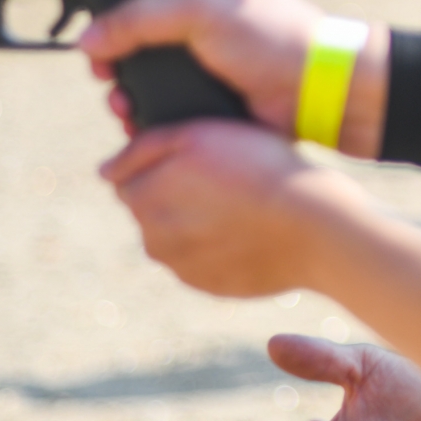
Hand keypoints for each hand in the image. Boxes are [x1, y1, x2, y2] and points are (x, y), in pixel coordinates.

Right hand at [78, 0, 324, 135]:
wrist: (318, 89)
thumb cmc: (273, 37)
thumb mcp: (201, 10)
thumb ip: (141, 16)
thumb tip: (89, 38)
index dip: (110, 15)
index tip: (91, 40)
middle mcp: (199, 22)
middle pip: (135, 40)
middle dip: (112, 60)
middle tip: (104, 76)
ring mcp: (204, 62)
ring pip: (147, 78)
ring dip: (127, 93)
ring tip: (123, 106)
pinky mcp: (209, 98)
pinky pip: (166, 107)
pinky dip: (149, 117)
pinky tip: (139, 125)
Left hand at [101, 120, 357, 295]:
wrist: (315, 226)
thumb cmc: (259, 168)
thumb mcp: (199, 134)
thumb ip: (142, 148)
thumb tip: (105, 171)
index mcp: (143, 198)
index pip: (131, 177)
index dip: (165, 163)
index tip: (201, 158)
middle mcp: (153, 239)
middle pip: (153, 208)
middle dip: (177, 193)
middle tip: (226, 177)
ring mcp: (183, 268)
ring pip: (178, 236)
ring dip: (198, 220)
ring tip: (242, 203)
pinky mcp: (212, 286)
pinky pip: (205, 259)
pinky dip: (220, 245)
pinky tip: (251, 229)